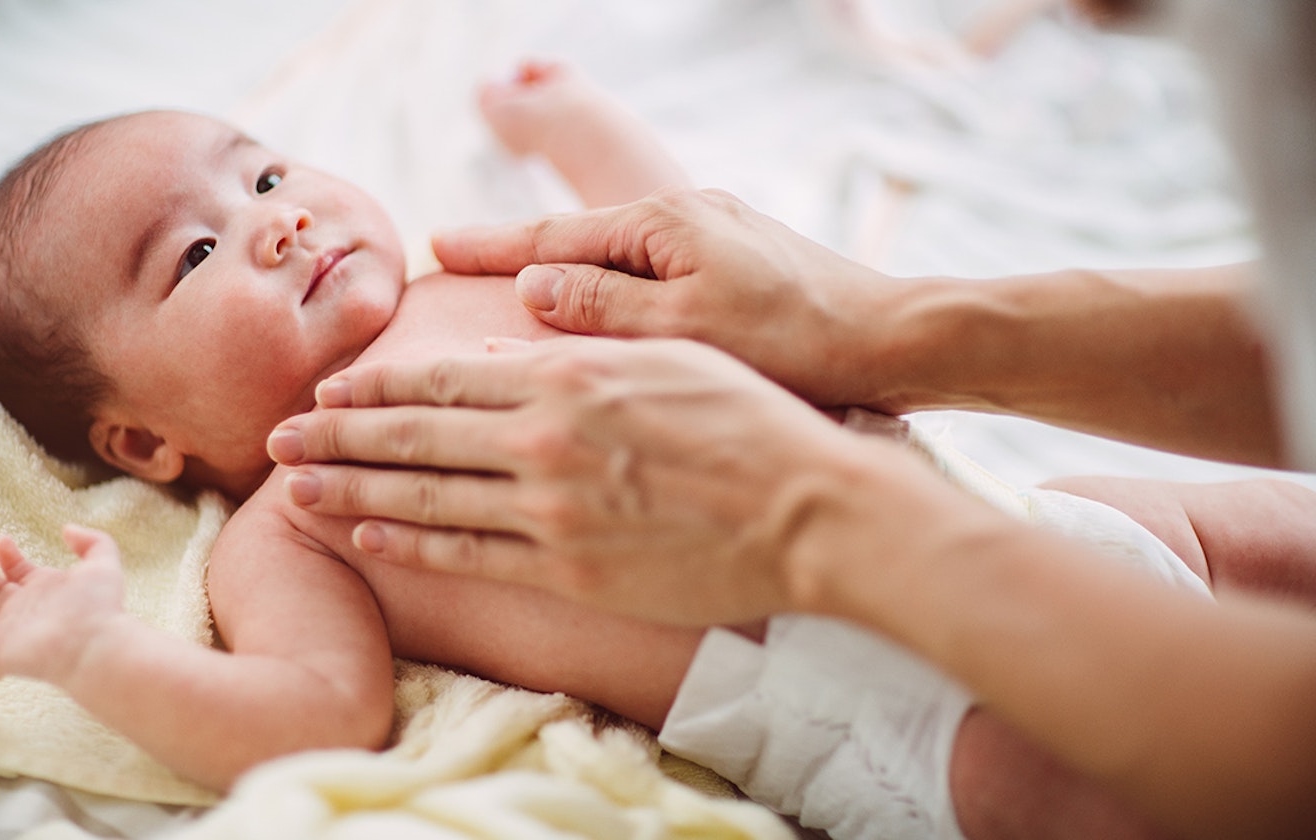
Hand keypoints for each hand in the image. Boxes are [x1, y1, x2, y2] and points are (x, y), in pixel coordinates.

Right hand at [0, 526, 127, 701]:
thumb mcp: (102, 563)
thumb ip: (93, 541)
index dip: (8, 555)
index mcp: (45, 590)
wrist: (95, 644)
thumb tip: (67, 529)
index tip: (2, 540)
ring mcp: (12, 635)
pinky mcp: (2, 658)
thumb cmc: (100, 606)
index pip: (20, 571)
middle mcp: (26, 612)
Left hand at [269, 336, 939, 625]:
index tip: (328, 388)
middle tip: (277, 438)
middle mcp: (545, 439)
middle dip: (336, 436)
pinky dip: (409, 543)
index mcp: (567, 375)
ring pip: (424, 495)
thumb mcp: (667, 350)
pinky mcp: (569, 570)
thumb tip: (515, 326)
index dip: (375, 383)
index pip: (443, 376)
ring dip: (350, 489)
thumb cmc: (750, 418)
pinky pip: (468, 555)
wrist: (806, 508)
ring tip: (294, 488)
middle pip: (414, 434)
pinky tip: (365, 535)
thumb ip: (584, 340)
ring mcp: (551, 510)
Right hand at [432, 188, 913, 410]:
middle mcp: (685, 217)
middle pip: (580, 235)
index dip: (491, 247)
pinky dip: (610, 285)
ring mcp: (714, 237)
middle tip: (452, 250)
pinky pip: (651, 271)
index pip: (553, 236)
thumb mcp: (686, 329)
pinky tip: (599, 301)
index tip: (437, 245)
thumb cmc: (795, 341)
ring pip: (616, 254)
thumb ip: (603, 306)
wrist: (895, 340)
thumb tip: (531, 286)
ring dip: (563, 267)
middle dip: (515, 248)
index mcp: (664, 225)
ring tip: (512, 280)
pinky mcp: (738, 264)